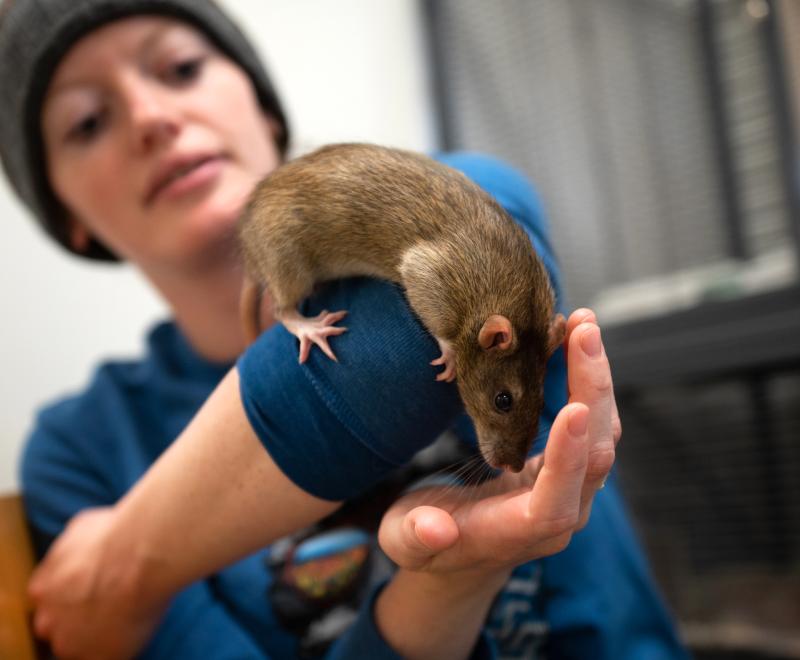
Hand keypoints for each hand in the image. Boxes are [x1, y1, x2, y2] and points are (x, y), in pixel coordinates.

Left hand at [28, 506, 166, 659]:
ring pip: (80, 647)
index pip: (50, 601)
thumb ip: (72, 549)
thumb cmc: (117, 535)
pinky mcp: (100, 657)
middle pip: (57, 627)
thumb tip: (80, 547)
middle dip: (78, 619)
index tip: (92, 589)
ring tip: (126, 614)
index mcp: (42, 588)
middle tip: (109, 603)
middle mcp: (49, 619)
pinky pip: (107, 657)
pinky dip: (120, 646)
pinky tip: (136, 623)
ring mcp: (72, 642)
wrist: (141, 554)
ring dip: (97, 636)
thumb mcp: (82, 527)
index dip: (71, 596)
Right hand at [379, 308, 620, 574]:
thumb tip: (434, 529)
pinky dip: (587, 381)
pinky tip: (575, 342)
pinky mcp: (569, 465)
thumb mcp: (404, 540)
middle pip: (595, 458)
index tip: (575, 410)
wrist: (456, 549)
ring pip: (602, 435)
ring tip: (583, 324)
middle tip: (583, 332)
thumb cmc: (423, 540)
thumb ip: (416, 536)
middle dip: (593, 392)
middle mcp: (557, 514)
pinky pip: (591, 424)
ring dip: (596, 378)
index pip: (555, 502)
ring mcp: (570, 490)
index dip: (567, 458)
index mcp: (515, 532)